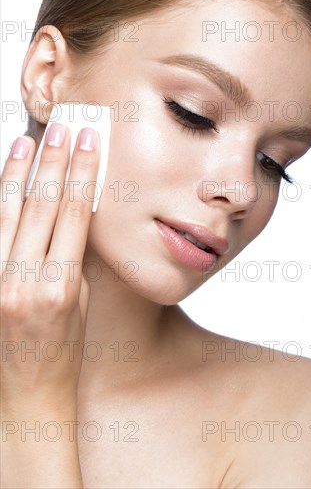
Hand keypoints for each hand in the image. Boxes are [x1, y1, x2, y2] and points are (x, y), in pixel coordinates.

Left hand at [0, 123, 99, 410]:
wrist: (26, 393)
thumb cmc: (62, 351)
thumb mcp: (81, 302)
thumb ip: (71, 256)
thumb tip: (68, 214)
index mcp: (61, 286)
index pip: (75, 213)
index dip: (83, 173)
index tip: (90, 143)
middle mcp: (24, 281)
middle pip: (41, 205)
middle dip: (54, 163)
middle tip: (63, 130)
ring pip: (6, 214)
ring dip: (18, 173)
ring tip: (27, 141)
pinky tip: (3, 179)